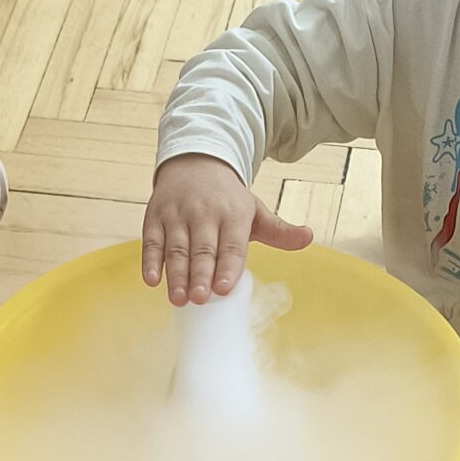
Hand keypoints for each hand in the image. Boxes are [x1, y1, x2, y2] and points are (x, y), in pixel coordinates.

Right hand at [142, 153, 313, 305]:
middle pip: (202, 248)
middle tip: (200, 298)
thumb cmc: (227, 198)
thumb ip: (280, 231)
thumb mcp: (255, 210)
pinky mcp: (155, 218)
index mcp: (233, 214)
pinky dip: (150, 260)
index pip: (232, 245)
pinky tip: (152, 280)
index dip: (228, 266)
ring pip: (176, 248)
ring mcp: (177, 215)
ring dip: (175, 274)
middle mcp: (204, 213)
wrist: (195, 161)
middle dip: (201, 274)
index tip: (224, 288)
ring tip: (178, 298)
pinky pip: (151, 241)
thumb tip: (309, 237)